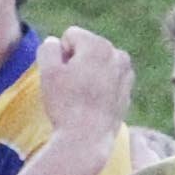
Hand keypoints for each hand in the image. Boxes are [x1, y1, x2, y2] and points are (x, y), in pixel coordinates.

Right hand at [41, 27, 135, 144]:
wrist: (87, 138)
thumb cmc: (65, 103)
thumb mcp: (47, 71)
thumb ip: (48, 48)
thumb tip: (56, 42)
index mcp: (98, 44)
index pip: (70, 36)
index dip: (61, 54)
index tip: (62, 76)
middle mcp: (117, 54)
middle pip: (86, 48)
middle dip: (76, 61)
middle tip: (71, 87)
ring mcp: (126, 72)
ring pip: (97, 63)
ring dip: (88, 72)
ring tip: (82, 95)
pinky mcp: (128, 89)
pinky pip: (107, 78)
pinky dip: (100, 85)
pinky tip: (93, 102)